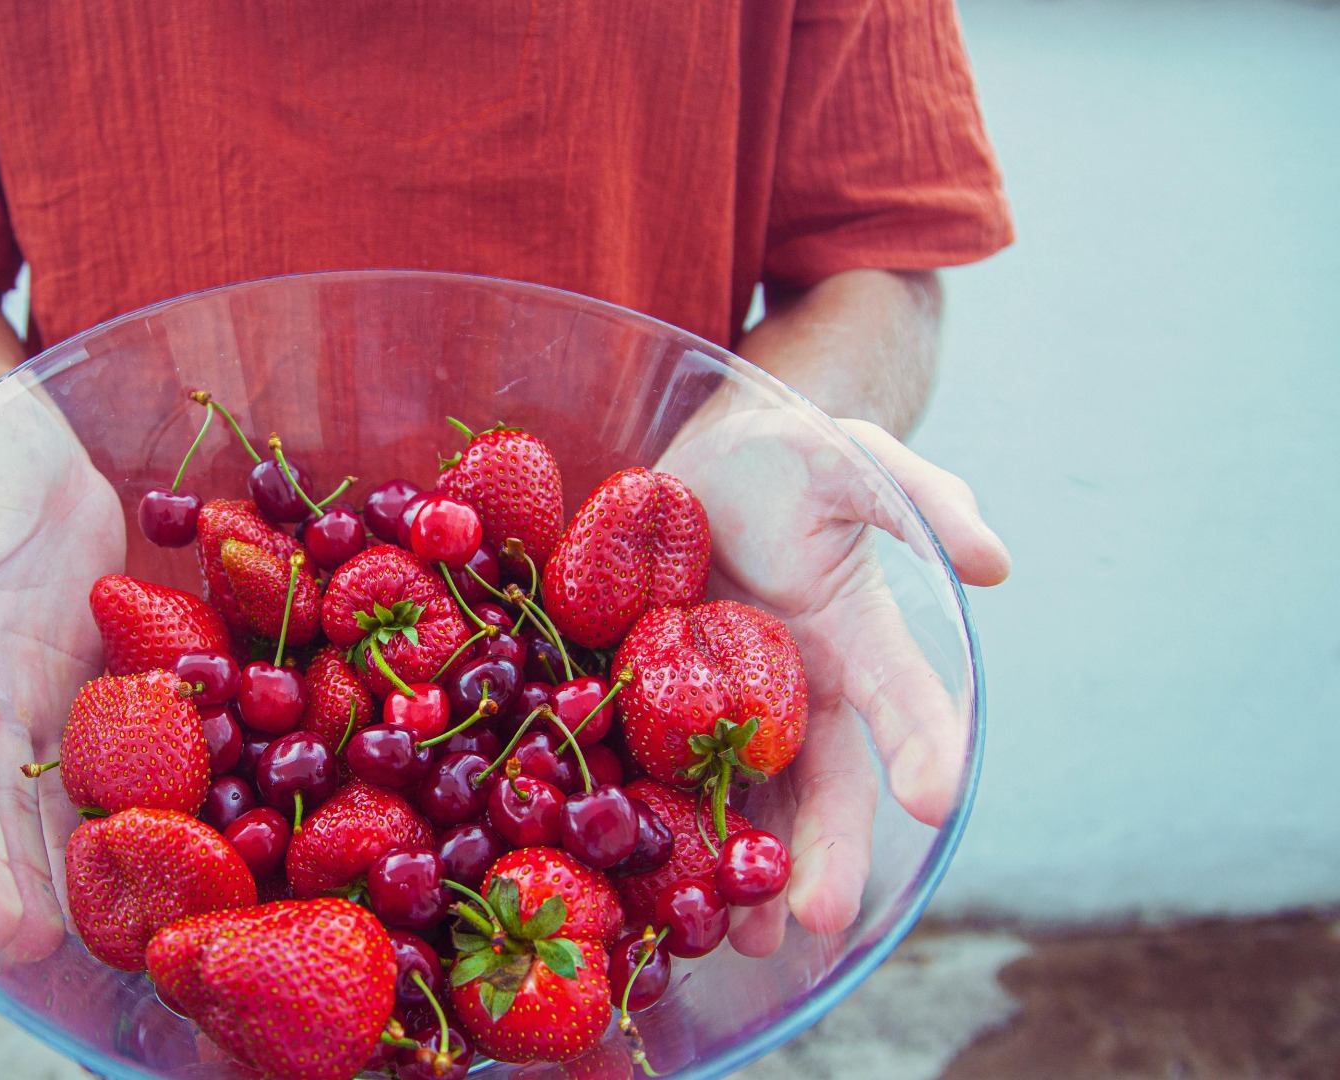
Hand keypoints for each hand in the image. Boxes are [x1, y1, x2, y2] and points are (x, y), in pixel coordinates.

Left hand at [656, 399, 1010, 955]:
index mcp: (853, 639)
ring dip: (748, 872)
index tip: (939, 798)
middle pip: (824, 784)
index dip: (925, 745)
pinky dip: (658, 827)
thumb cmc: (790, 458)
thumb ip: (922, 499)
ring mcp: (721, 707)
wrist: (698, 460)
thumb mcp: (855, 459)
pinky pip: (656, 771)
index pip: (901, 699)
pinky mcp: (650, 705)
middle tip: (820, 915)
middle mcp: (795, 692)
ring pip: (747, 803)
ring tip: (743, 941)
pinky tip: (653, 883)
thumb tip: (995, 563)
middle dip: (826, 851)